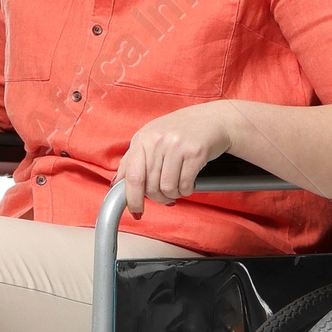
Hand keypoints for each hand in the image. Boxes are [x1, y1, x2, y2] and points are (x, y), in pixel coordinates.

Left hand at [115, 103, 235, 214]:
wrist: (214, 119)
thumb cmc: (181, 130)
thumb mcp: (152, 138)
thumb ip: (133, 159)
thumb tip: (117, 182)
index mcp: (142, 138)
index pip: (131, 176)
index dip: (132, 199)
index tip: (136, 211)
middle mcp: (157, 140)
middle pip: (150, 186)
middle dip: (158, 198)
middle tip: (166, 196)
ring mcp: (176, 146)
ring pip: (168, 188)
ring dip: (174, 195)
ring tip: (179, 187)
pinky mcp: (195, 152)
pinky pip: (185, 185)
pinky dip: (187, 190)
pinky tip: (189, 182)